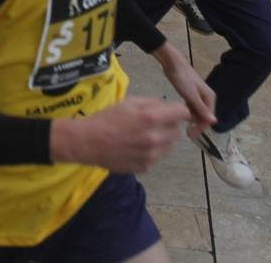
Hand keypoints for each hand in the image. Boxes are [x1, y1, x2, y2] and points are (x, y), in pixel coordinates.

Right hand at [49, 96, 190, 172]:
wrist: (88, 143)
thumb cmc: (107, 119)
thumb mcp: (128, 102)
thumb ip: (151, 103)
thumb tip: (165, 106)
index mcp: (151, 118)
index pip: (182, 113)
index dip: (182, 111)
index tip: (178, 111)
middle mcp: (155, 138)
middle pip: (178, 131)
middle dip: (171, 125)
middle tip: (156, 123)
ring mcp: (151, 156)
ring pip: (170, 146)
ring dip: (164, 139)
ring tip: (145, 136)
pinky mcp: (146, 167)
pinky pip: (157, 157)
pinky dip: (152, 152)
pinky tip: (136, 147)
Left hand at [154, 46, 216, 134]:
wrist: (172, 63)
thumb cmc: (182, 78)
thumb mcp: (191, 96)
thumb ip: (201, 109)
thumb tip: (214, 122)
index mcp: (210, 97)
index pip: (209, 118)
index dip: (201, 127)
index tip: (191, 135)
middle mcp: (207, 96)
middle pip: (204, 115)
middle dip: (197, 124)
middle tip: (187, 133)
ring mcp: (199, 95)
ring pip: (198, 112)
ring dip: (192, 119)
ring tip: (183, 124)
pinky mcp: (191, 93)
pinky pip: (192, 106)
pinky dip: (188, 112)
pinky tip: (181, 114)